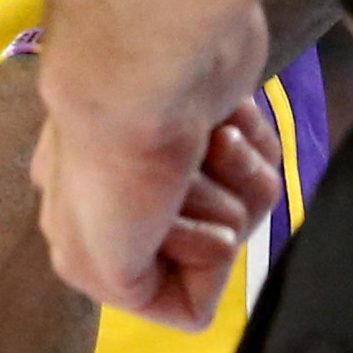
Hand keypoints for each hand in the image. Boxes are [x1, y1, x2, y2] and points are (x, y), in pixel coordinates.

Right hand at [31, 2, 278, 331]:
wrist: (149, 61)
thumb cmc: (116, 165)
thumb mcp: (96, 264)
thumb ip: (130, 292)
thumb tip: (181, 273)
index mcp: (89, 230)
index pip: (165, 289)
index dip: (183, 264)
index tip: (164, 225)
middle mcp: (130, 193)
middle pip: (215, 246)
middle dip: (214, 216)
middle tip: (185, 176)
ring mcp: (178, 152)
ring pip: (246, 208)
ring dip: (238, 178)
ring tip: (213, 140)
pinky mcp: (220, 116)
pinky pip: (263, 165)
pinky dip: (255, 148)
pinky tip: (230, 121)